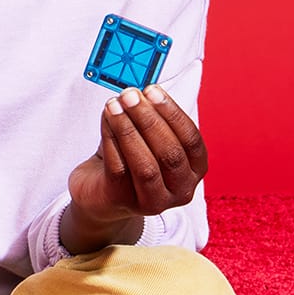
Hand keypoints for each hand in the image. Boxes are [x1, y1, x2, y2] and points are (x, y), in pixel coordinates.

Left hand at [66, 84, 208, 231]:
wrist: (99, 191)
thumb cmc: (128, 158)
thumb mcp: (145, 136)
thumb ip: (147, 116)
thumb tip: (137, 92)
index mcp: (194, 169)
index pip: (192, 140)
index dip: (173, 114)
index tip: (153, 91)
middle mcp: (180, 190)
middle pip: (170, 154)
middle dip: (148, 120)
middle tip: (130, 95)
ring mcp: (154, 202)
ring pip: (145, 166)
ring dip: (128, 130)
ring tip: (114, 105)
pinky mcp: (124, 202)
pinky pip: (119, 169)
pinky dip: (111, 140)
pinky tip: (106, 120)